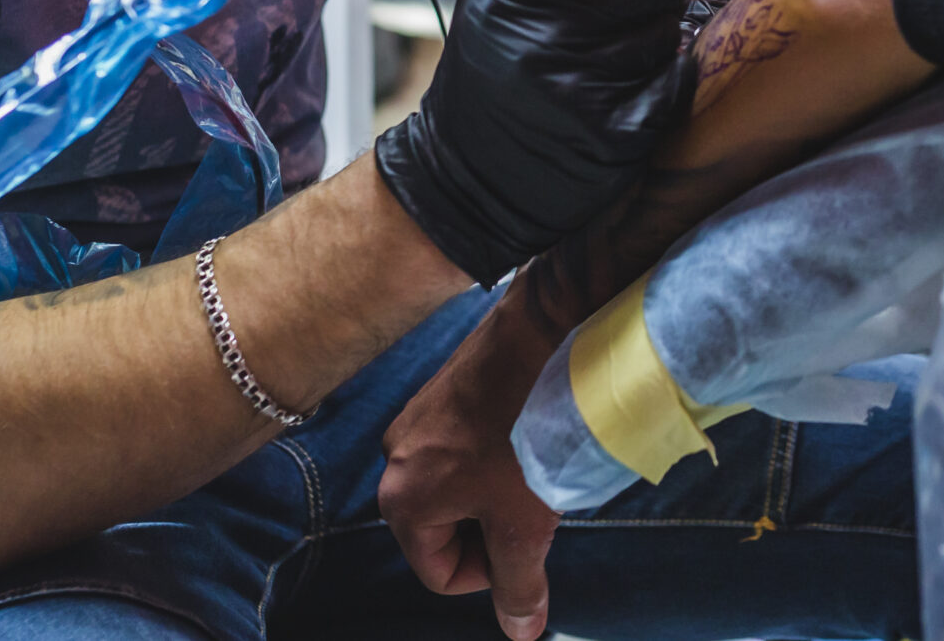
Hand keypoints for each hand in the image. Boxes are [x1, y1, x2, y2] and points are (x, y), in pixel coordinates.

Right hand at [377, 0, 690, 283]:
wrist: (470, 180)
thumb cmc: (490, 69)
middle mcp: (546, 39)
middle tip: (624, 2)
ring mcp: (583, 90)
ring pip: (668, 28)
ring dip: (652, 33)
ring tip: (612, 51)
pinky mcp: (618, 136)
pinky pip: (677, 77)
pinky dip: (662, 79)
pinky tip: (626, 88)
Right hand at [380, 304, 566, 640]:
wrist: (547, 333)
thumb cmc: (530, 434)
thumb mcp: (526, 522)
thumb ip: (519, 583)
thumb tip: (521, 633)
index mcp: (401, 499)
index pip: (440, 573)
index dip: (491, 571)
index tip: (527, 538)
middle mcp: (396, 458)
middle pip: (445, 529)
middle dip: (493, 527)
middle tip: (535, 503)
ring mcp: (418, 417)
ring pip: (459, 486)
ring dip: (497, 490)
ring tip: (536, 468)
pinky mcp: (444, 388)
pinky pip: (464, 446)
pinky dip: (496, 453)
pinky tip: (530, 435)